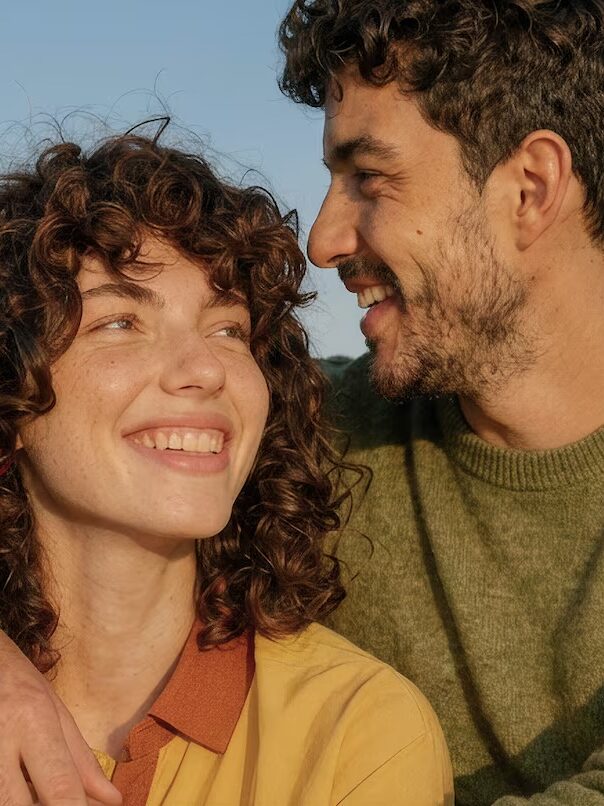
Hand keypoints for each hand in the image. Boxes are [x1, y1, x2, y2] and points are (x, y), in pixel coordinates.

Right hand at [0, 631, 121, 804]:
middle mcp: (2, 739)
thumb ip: (82, 759)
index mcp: (34, 721)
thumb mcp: (56, 709)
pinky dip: (10, 794)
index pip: (59, 786)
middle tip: (59, 802)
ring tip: (38, 788)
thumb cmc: (19, 683)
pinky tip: (21, 786)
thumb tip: (112, 800)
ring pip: (2, 803)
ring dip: (24, 802)